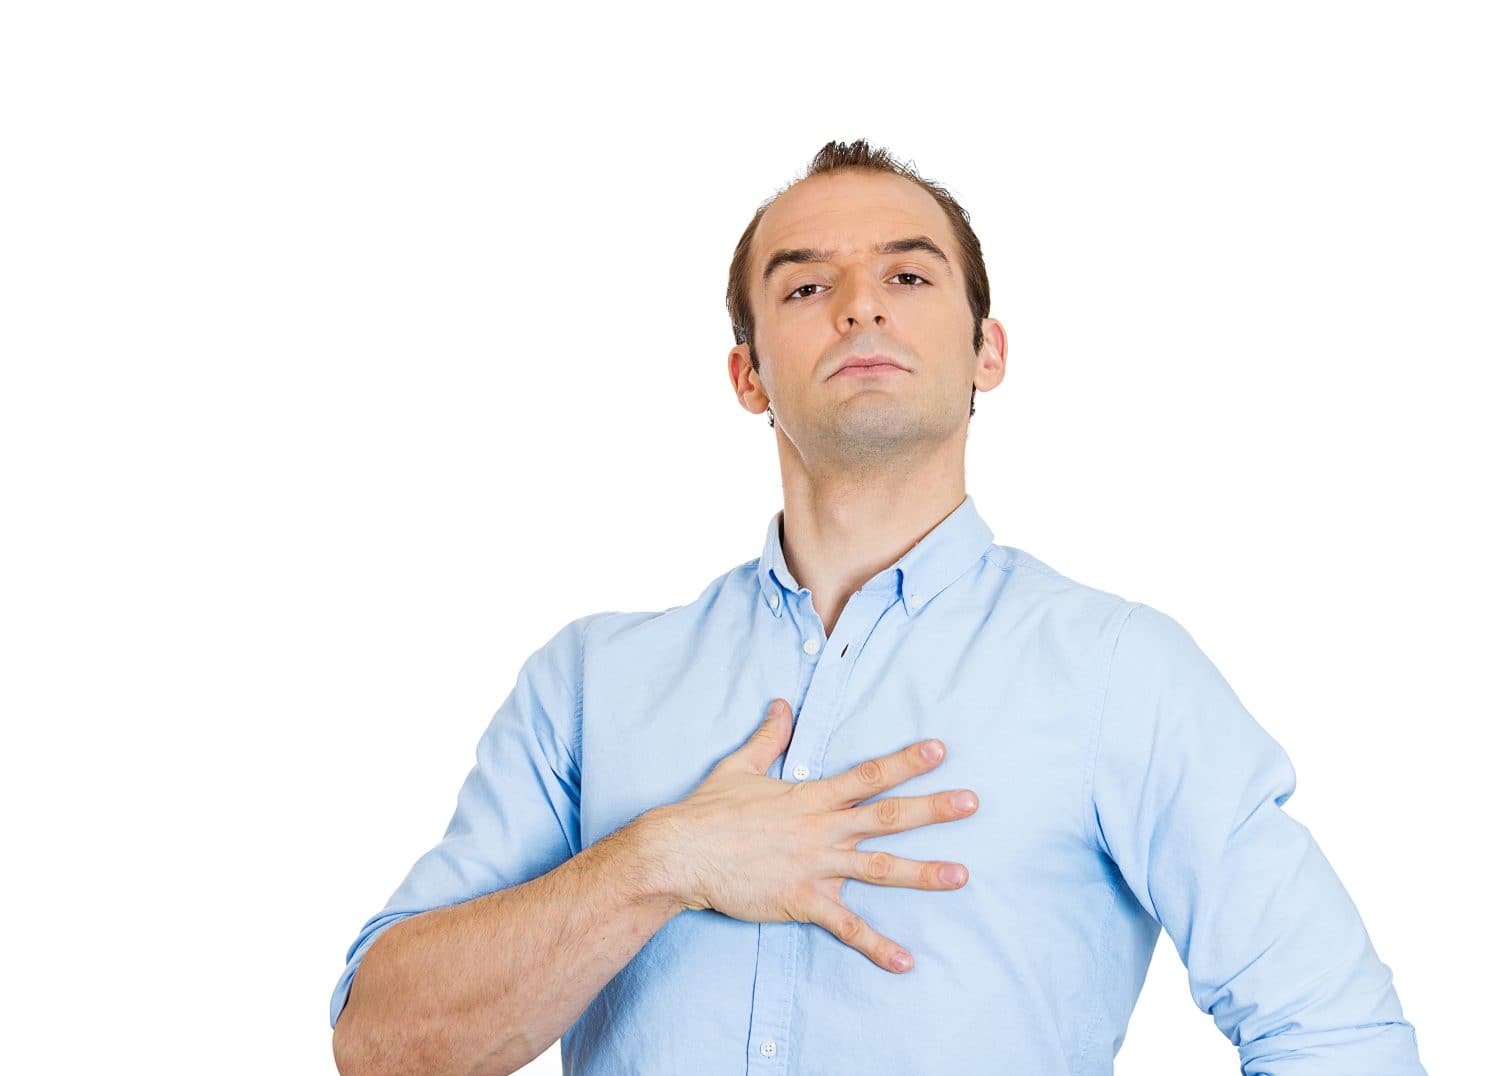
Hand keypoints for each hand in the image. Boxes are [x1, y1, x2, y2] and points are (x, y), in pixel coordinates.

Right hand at [641, 697, 977, 973]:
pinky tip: (905, 961)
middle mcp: (822, 829)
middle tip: (972, 801)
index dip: (906, 761)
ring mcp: (815, 867)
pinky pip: (846, 928)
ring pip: (880, 869)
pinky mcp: (801, 901)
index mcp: (811, 796)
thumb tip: (782, 704)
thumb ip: (769, 737)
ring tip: (962, 875)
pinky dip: (876, 946)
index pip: (868, 775)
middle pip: (888, 817)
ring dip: (924, 874)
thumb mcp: (740, 766)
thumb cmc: (708, 810)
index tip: (941, 750)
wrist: (680, 853)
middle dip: (933, 809)